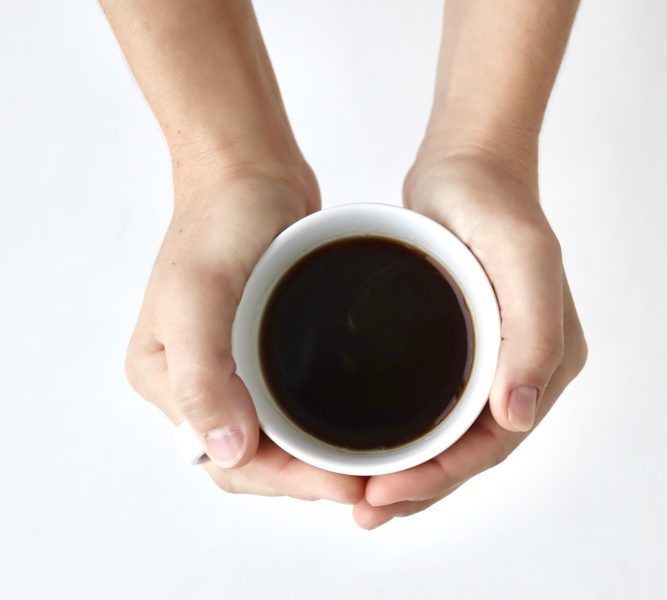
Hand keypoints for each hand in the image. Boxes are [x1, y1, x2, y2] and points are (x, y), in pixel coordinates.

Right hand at [125, 169, 364, 503]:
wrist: (247, 170)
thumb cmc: (219, 220)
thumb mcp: (200, 293)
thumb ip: (201, 376)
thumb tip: (224, 449)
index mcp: (166, 378)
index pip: (227, 461)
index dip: (287, 484)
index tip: (345, 485)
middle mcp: (195, 381)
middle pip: (253, 460)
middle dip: (307, 480)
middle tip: (367, 483)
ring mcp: (228, 365)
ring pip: (274, 438)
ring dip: (315, 460)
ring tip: (367, 467)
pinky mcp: (259, 347)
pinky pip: (288, 405)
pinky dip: (318, 426)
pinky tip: (353, 429)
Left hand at [353, 147, 586, 527]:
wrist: (468, 171)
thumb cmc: (496, 208)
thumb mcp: (523, 260)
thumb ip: (533, 335)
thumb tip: (518, 416)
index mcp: (546, 363)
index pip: (494, 444)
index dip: (441, 478)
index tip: (386, 492)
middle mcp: (521, 371)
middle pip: (470, 452)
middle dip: (419, 489)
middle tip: (365, 510)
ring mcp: (490, 362)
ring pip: (450, 439)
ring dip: (412, 476)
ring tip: (364, 500)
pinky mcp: (461, 349)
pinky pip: (437, 409)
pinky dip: (410, 440)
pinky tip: (376, 452)